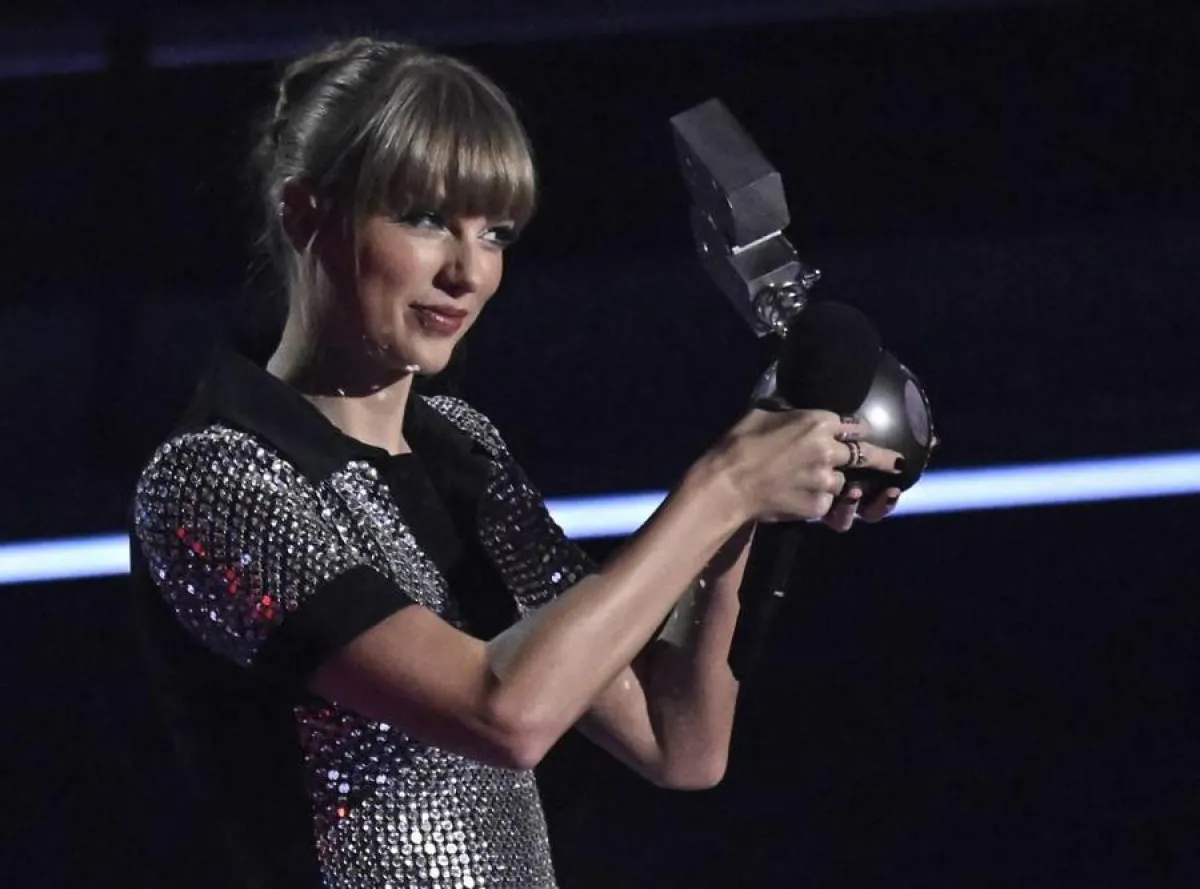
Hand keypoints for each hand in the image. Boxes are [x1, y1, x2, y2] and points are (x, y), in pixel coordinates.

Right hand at [712, 409, 903, 523]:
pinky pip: (828, 504)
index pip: (855, 424)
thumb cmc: (739, 443)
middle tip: (899, 463)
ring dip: (837, 484)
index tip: (861, 434)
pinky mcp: (818, 505)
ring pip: (845, 483)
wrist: (728, 483)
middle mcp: (829, 449)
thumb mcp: (763, 411)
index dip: (859, 430)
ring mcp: (826, 480)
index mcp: (818, 421)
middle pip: (867, 454)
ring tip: (820, 485)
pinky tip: (799, 498)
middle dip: (886, 459)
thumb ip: (788, 409)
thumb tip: (793, 405)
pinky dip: (819, 502)